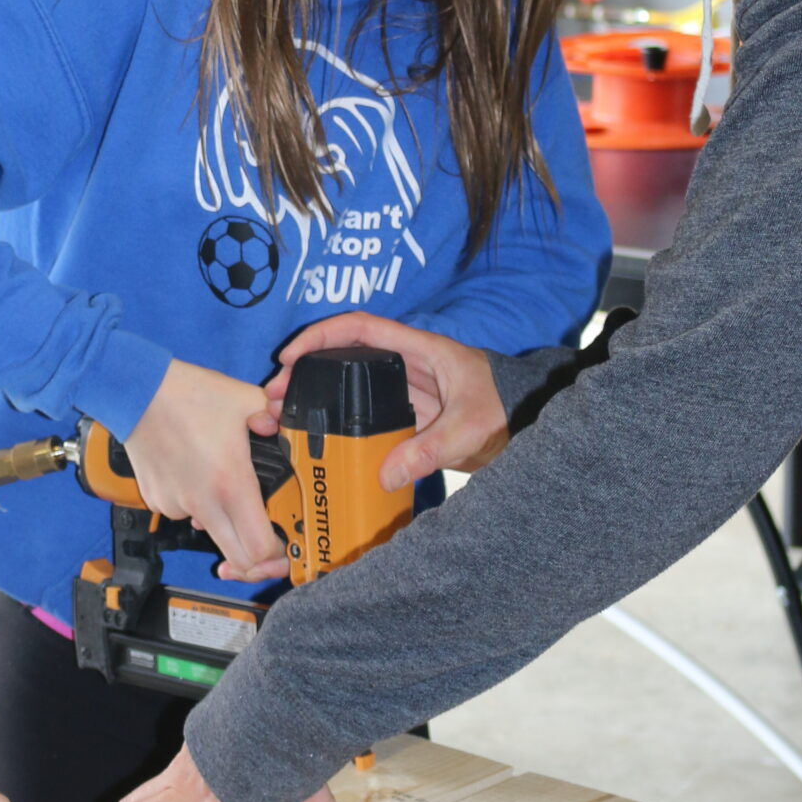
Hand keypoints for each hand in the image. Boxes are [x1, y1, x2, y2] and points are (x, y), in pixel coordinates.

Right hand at [125, 358, 287, 581]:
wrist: (138, 392)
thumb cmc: (188, 395)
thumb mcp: (246, 399)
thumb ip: (275, 416)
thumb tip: (281, 424)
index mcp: (231, 484)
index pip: (259, 549)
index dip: (276, 556)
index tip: (281, 549)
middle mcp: (203, 503)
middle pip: (237, 560)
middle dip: (255, 559)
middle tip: (262, 540)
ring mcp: (176, 505)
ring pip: (210, 533)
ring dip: (223, 523)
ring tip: (221, 484)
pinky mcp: (157, 501)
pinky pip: (184, 514)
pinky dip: (195, 504)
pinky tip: (195, 474)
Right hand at [265, 314, 507, 485]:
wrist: (527, 425)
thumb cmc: (507, 408)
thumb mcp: (470, 427)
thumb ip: (431, 448)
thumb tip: (386, 473)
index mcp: (418, 349)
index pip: (359, 328)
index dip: (320, 336)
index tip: (291, 358)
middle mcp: (404, 365)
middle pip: (341, 356)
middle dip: (303, 372)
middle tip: (274, 398)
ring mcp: (402, 391)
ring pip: (346, 385)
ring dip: (314, 398)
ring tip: (283, 420)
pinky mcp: (404, 417)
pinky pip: (362, 415)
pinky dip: (337, 425)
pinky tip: (318, 442)